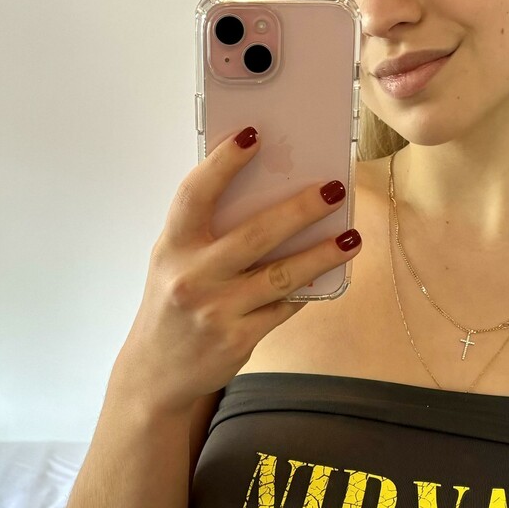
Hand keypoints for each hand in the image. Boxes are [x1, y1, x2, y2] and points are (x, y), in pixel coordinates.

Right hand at [120, 126, 361, 415]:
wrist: (157, 372)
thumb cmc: (172, 304)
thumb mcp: (174, 262)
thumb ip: (207, 232)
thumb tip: (267, 192)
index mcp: (172, 246)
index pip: (195, 194)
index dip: (223, 163)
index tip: (254, 135)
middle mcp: (192, 276)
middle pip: (255, 235)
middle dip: (300, 210)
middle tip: (333, 190)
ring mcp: (216, 310)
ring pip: (281, 275)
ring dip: (321, 254)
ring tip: (351, 238)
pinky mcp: (237, 339)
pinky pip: (283, 308)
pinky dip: (305, 291)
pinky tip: (326, 276)